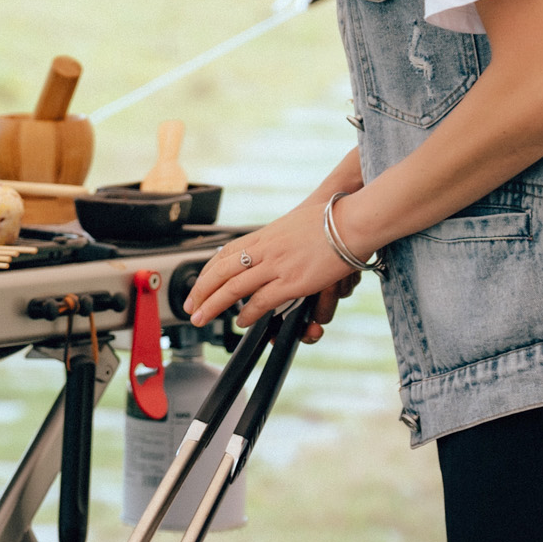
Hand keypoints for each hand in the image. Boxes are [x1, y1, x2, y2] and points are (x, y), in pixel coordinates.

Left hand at [186, 197, 362, 341]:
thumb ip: (283, 238)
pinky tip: (241, 322)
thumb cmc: (333, 219)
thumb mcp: (297, 223)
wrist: (353, 219)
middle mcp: (266, 250)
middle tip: (190, 307)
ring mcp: (277, 266)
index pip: (225, 253)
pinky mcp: (293, 281)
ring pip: (234, 288)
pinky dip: (248, 314)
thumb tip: (279, 244)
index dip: (207, 272)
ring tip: (202, 318)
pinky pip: (262, 301)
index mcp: (266, 235)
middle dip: (201, 291)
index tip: (198, 284)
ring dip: (213, 305)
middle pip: (221, 272)